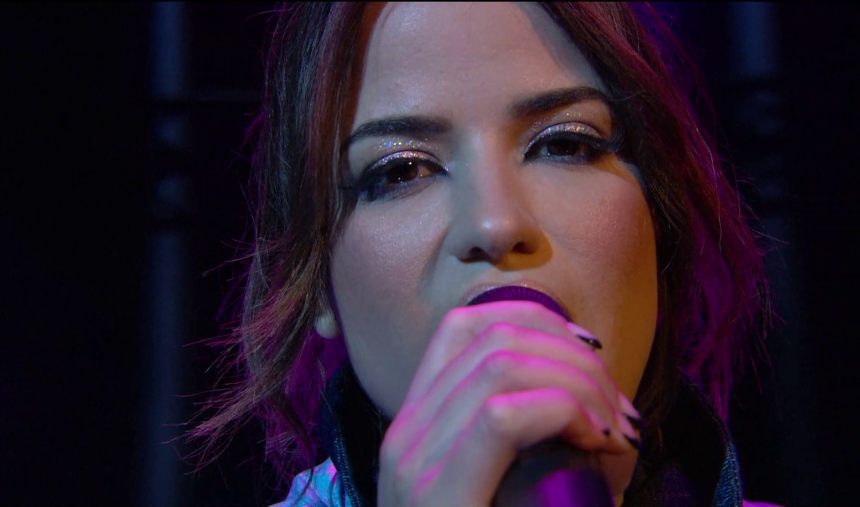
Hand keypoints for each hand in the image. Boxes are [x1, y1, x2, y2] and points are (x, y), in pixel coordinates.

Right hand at [376, 301, 641, 506]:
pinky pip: (503, 416)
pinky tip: (600, 443)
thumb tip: (591, 401)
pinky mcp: (438, 494)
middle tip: (619, 412)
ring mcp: (414, 462)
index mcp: (415, 426)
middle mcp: (405, 433)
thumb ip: (524, 444)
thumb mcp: (504, 491)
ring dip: (580, 383)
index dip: (537, 321)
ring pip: (504, 366)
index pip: (465, 327)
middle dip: (576, 358)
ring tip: (617, 432)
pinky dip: (565, 413)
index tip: (589, 358)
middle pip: (495, 339)